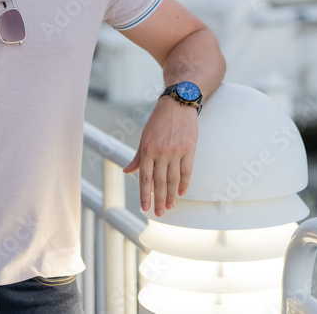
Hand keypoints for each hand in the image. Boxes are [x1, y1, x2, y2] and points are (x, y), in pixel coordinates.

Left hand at [123, 97, 197, 216]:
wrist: (178, 104)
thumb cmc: (159, 120)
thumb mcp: (144, 137)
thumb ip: (137, 157)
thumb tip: (127, 171)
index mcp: (147, 150)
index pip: (145, 178)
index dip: (145, 195)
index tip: (146, 207)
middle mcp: (161, 152)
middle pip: (160, 182)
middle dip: (159, 200)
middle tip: (160, 212)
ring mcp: (176, 151)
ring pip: (173, 180)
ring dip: (172, 195)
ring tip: (171, 206)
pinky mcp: (189, 149)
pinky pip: (187, 171)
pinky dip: (184, 184)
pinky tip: (182, 192)